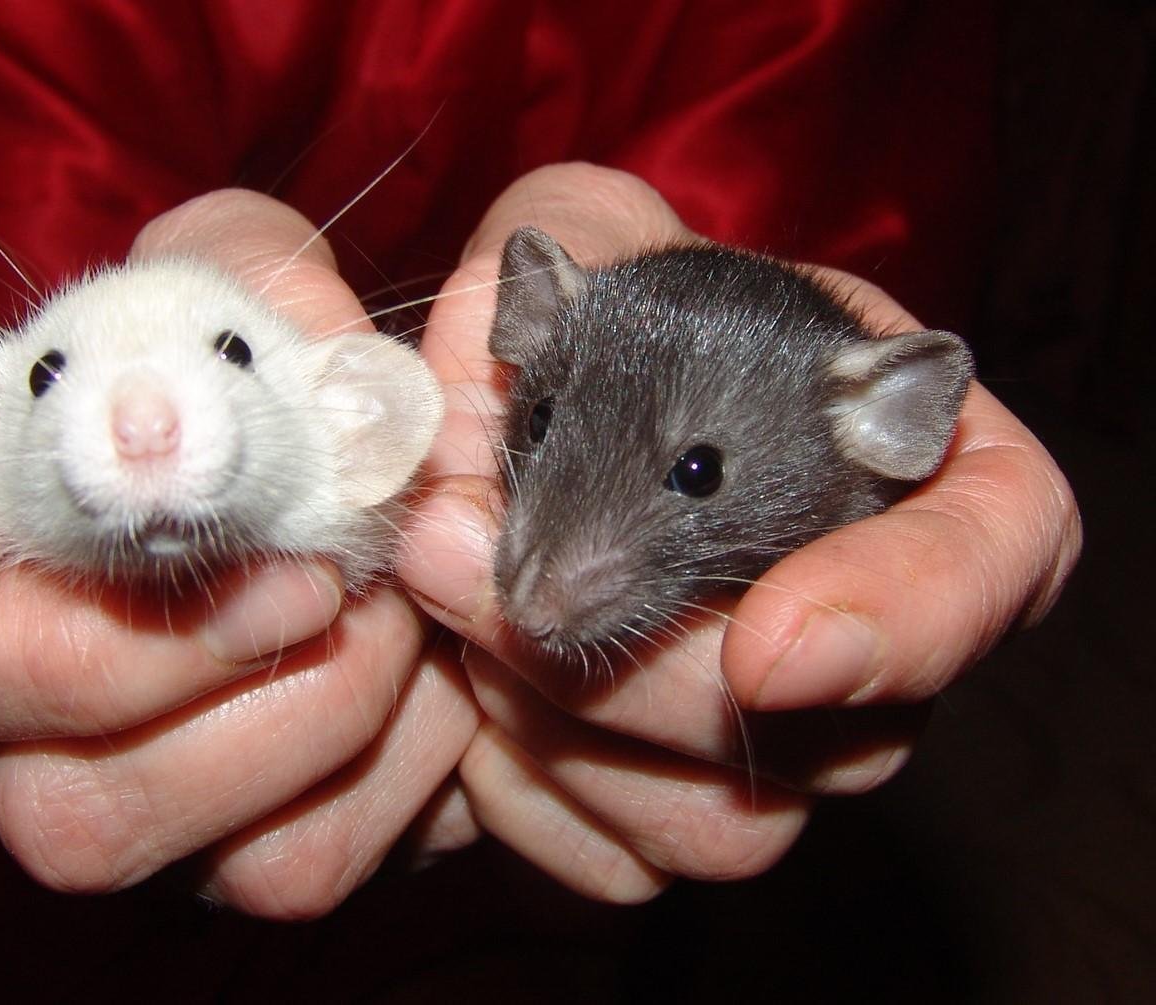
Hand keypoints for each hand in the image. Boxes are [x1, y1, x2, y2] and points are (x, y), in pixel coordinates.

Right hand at [0, 190, 478, 917]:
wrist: (363, 457)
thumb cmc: (258, 353)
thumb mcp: (242, 272)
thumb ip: (244, 277)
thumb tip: (306, 372)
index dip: (100, 649)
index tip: (283, 572)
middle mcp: (30, 728)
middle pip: (73, 816)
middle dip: (257, 704)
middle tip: (361, 588)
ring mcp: (147, 803)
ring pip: (221, 866)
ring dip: (346, 724)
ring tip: (412, 613)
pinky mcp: (261, 850)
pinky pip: (317, 865)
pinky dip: (411, 773)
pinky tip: (439, 679)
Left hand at [398, 163, 1081, 901]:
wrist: (528, 445)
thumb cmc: (606, 326)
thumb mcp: (595, 233)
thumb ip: (572, 239)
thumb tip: (506, 315)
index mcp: (910, 478)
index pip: (998, 559)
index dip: (909, 618)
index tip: (770, 649)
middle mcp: (870, 630)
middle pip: (839, 736)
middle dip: (637, 667)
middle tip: (462, 561)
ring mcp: (784, 743)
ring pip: (722, 827)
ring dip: (556, 723)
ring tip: (448, 599)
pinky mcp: (673, 809)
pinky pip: (619, 864)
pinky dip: (523, 795)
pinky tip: (465, 704)